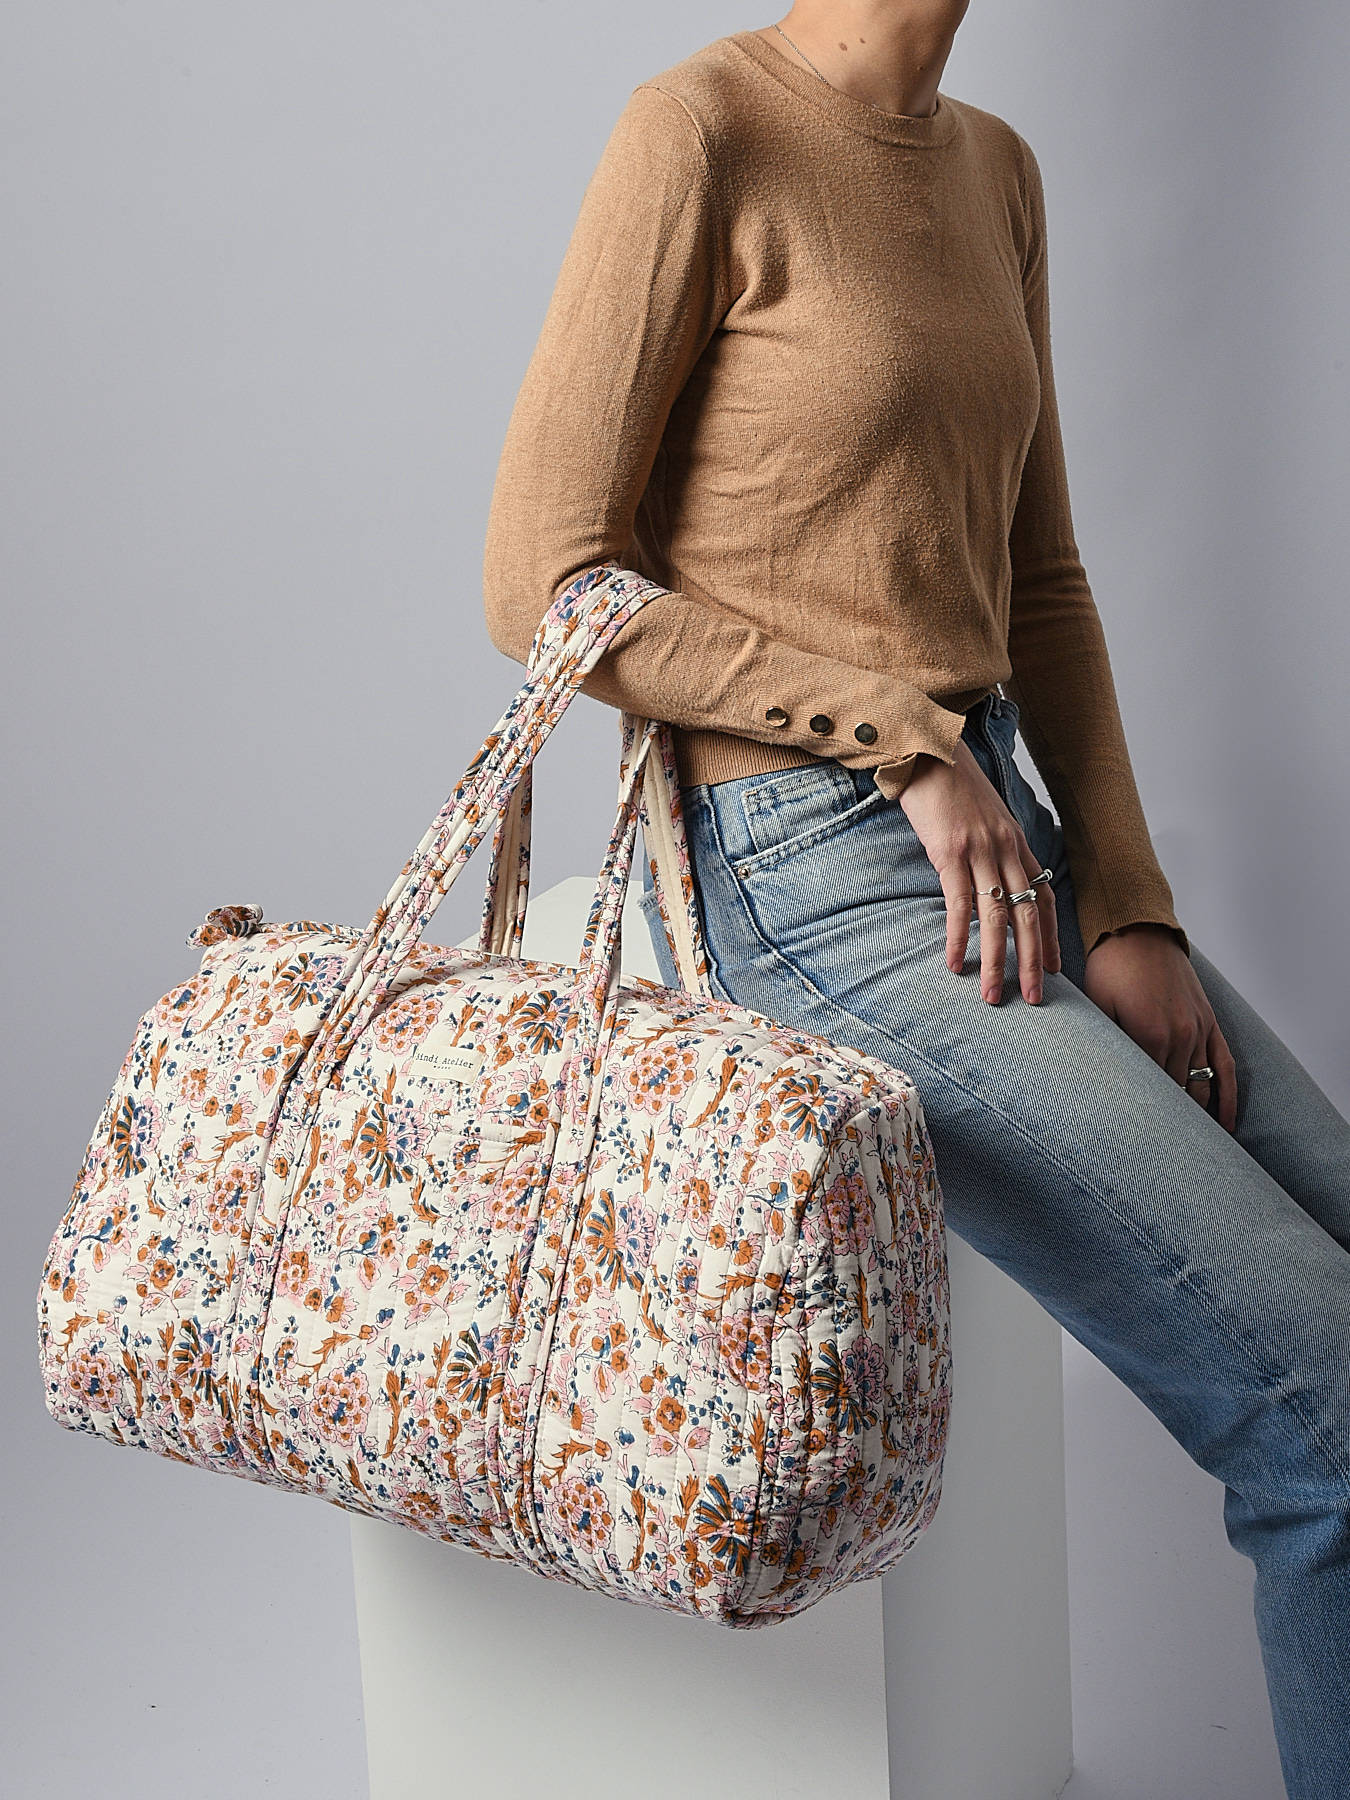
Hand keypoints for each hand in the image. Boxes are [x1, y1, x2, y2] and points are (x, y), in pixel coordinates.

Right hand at [897, 742, 1060, 1005]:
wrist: (926, 748)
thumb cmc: (949, 783)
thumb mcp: (982, 815)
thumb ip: (991, 846)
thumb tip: (988, 877)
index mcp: (1016, 842)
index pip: (1043, 898)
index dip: (1050, 937)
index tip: (1053, 969)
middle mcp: (1006, 849)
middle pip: (1028, 917)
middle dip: (1033, 962)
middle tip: (1034, 998)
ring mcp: (980, 851)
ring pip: (997, 918)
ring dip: (996, 962)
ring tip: (993, 995)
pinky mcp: (950, 852)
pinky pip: (960, 905)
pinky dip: (959, 938)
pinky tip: (955, 964)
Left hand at [1085, 924, 1237, 1130]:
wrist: (1138, 931)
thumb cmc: (1109, 968)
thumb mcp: (1097, 1006)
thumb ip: (1105, 1043)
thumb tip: (1103, 1083)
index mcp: (1148, 1036)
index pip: (1148, 1091)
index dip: (1142, 1118)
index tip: (1135, 1146)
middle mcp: (1180, 1037)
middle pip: (1177, 1095)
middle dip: (1168, 1125)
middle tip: (1159, 1159)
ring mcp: (1199, 1030)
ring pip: (1202, 1086)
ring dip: (1197, 1118)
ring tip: (1190, 1150)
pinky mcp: (1210, 1023)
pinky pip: (1226, 1067)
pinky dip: (1228, 1097)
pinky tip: (1226, 1124)